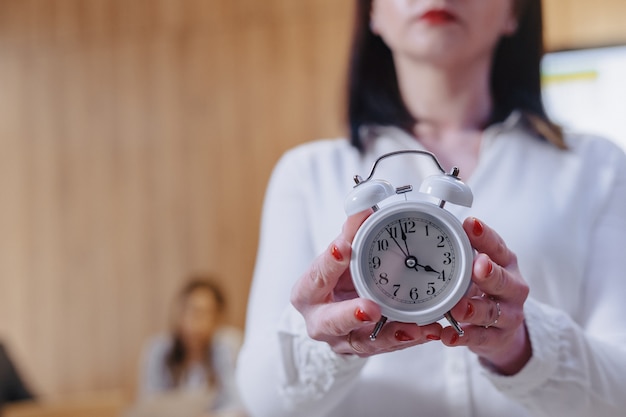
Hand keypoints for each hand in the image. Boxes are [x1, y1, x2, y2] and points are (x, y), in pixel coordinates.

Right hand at [290, 210, 442, 357]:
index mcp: (307, 293)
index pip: (317, 276)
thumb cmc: (333, 281)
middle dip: (352, 314)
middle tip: (371, 308)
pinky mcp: (365, 350)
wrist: (330, 315)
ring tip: (414, 327)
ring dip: (391, 334)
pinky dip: (409, 339)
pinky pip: (388, 347)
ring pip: (365, 342)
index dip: (330, 263)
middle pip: (332, 322)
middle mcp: (320, 322)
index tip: (343, 247)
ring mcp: (342, 341)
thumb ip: (349, 235)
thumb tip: (363, 208)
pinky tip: (428, 331)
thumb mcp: (337, 257)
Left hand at [441, 217, 530, 374]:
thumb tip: (437, 228)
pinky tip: (448, 336)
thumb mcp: (477, 268)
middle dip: (490, 273)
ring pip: (492, 311)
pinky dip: (463, 337)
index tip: (470, 224)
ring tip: (457, 308)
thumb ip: (464, 252)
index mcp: (505, 262)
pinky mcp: (499, 337)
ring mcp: (509, 314)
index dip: (484, 236)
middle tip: (477, 266)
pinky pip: (481, 338)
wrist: (503, 328)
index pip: (497, 246)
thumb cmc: (484, 288)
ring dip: (473, 309)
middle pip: (503, 280)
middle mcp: (512, 287)